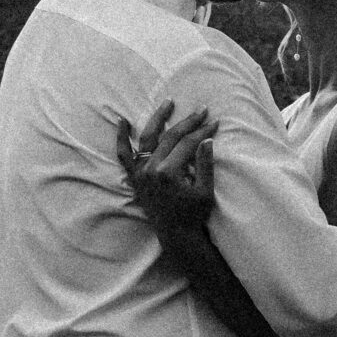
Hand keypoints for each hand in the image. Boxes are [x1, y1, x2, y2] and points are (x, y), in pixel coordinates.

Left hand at [115, 100, 218, 243]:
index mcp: (168, 173)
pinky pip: (124, 155)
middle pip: (171, 137)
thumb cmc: (193, 214)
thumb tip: (207, 139)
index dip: (203, 132)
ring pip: (148, 138)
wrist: (175, 234)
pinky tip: (123, 122)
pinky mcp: (135, 177)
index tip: (215, 123)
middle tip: (203, 110)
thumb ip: (205, 164)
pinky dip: (121, 138)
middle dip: (189, 122)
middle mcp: (150, 169)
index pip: (188, 144)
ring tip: (168, 102)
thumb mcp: (205, 191)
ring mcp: (140, 172)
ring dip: (158, 118)